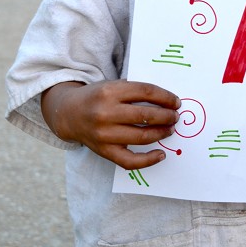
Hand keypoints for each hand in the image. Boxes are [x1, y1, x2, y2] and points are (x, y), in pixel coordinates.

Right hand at [41, 79, 180, 168]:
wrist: (69, 114)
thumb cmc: (96, 97)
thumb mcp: (112, 85)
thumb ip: (134, 91)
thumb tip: (166, 101)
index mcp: (110, 91)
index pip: (146, 92)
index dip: (165, 97)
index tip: (176, 102)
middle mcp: (106, 112)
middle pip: (146, 115)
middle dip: (167, 116)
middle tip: (175, 117)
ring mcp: (104, 134)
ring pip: (141, 137)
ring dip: (161, 134)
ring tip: (170, 129)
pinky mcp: (103, 151)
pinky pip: (129, 161)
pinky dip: (148, 160)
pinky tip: (161, 154)